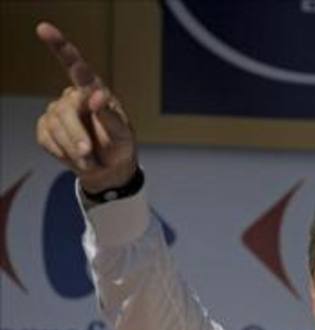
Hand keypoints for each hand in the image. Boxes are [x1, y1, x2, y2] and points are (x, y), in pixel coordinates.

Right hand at [35, 22, 136, 193]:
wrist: (109, 168)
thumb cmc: (120, 146)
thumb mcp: (123, 134)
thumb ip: (110, 116)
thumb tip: (96, 96)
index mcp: (94, 91)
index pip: (77, 68)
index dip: (60, 46)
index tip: (45, 29)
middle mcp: (74, 97)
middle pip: (65, 111)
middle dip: (77, 136)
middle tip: (89, 153)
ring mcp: (58, 112)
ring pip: (54, 127)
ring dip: (73, 149)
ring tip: (89, 157)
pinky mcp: (46, 128)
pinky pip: (46, 139)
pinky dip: (62, 153)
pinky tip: (75, 155)